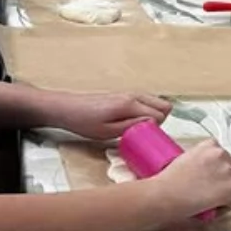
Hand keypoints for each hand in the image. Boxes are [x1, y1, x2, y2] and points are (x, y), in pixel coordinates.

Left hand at [50, 92, 171, 139]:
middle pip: (164, 105)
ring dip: (154, 115)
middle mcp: (134, 95)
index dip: (155, 128)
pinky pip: (147, 101)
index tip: (143, 137)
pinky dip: (146, 111)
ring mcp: (131, 93)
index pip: (159, 114)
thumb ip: (131, 128)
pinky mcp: (126, 95)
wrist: (67, 108)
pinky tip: (131, 121)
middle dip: (160, 120)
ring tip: (137, 128)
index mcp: (130, 104)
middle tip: (144, 133)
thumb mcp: (106, 132)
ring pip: (157, 102)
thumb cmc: (83, 121)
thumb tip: (151, 125)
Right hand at [152, 140, 230, 221]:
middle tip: (211, 189)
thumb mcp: (185, 158)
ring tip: (207, 199)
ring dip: (224, 192)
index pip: (224, 155)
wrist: (163, 194)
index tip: (211, 176)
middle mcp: (222, 154)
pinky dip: (223, 207)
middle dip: (226, 178)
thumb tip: (206, 171)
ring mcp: (228, 171)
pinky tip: (209, 207)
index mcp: (210, 145)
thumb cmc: (167, 181)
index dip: (218, 168)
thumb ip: (200, 159)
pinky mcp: (230, 189)